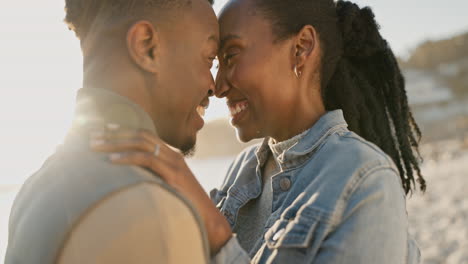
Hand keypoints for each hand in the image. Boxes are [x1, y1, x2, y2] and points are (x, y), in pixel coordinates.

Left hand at [89, 124, 231, 254]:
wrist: (206, 216)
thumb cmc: (184, 204)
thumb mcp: (166, 186)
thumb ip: (152, 177)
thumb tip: (130, 177)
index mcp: (171, 155)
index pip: (145, 135)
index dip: (123, 130)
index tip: (104, 129)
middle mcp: (173, 154)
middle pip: (140, 135)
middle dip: (114, 134)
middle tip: (92, 136)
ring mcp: (174, 162)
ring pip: (141, 143)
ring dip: (115, 143)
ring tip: (95, 146)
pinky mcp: (173, 174)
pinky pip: (147, 159)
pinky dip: (127, 157)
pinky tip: (112, 160)